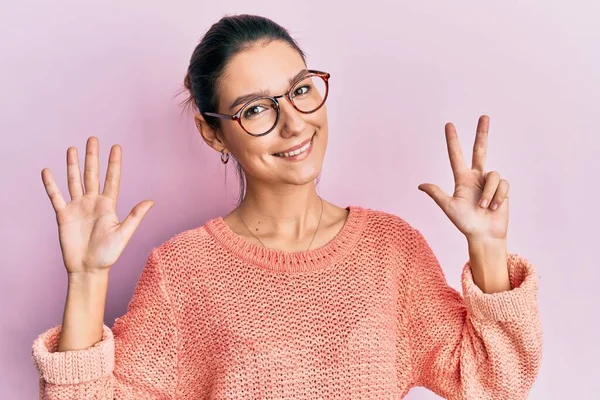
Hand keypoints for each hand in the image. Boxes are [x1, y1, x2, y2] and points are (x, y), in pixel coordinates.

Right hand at [42, 137, 153, 274]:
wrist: (88, 269)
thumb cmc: (108, 254)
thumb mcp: (124, 234)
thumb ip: (135, 216)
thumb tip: (151, 201)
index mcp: (108, 205)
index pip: (112, 179)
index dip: (113, 163)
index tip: (116, 146)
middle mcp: (93, 202)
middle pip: (92, 175)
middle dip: (92, 157)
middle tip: (93, 138)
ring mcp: (77, 207)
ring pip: (74, 181)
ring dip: (72, 165)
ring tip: (72, 148)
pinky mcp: (63, 215)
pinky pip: (56, 196)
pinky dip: (51, 184)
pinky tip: (47, 171)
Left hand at [418, 115, 508, 241]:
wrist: (484, 235)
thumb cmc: (465, 223)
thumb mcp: (449, 208)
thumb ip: (437, 194)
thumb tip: (421, 185)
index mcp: (461, 179)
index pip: (456, 156)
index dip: (452, 141)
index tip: (449, 125)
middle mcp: (476, 177)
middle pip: (480, 150)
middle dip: (482, 133)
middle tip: (484, 116)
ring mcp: (489, 182)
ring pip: (493, 176)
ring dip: (488, 194)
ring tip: (484, 208)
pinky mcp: (502, 189)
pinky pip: (502, 185)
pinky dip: (498, 197)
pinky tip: (494, 208)